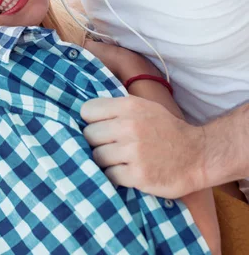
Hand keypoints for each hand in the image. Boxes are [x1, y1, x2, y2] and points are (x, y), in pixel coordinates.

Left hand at [81, 96, 206, 197]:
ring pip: (97, 156)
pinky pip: (110, 175)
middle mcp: (129, 126)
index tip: (99, 127)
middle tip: (110, 146)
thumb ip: (117, 107)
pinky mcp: (138, 175)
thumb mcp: (144, 107)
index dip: (91, 120)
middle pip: (89, 135)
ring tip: (119, 160)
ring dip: (105, 161)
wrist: (197, 155)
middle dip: (97, 142)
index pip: (88, 110)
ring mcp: (134, 151)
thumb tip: (85, 112)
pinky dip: (115, 176)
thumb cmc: (166, 130)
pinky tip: (127, 172)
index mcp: (129, 106)